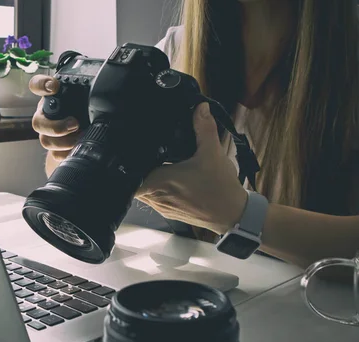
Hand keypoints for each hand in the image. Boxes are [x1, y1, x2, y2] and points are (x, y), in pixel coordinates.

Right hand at [29, 75, 80, 161]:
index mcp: (52, 97)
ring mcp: (48, 133)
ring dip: (64, 142)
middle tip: (75, 124)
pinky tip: (79, 147)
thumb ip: (86, 92)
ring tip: (81, 137)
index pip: (37, 85)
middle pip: (38, 122)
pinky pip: (55, 154)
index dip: (41, 85)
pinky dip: (68, 153)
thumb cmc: (86, 110)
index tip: (53, 86)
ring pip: (46, 141)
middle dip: (56, 126)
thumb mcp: (86, 98)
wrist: (87, 130)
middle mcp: (46, 114)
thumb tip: (101, 87)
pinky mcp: (55, 148)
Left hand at [135, 102, 247, 233]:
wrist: (233, 215)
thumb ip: (203, 129)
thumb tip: (200, 108)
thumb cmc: (220, 189)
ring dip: (148, 178)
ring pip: (143, 191)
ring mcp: (161, 207)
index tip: (130, 154)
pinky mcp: (168, 212)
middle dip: (139, 168)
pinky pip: (154, 198)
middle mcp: (157, 198)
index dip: (126, 167)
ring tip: (159, 165)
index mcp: (161, 182)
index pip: (130, 178)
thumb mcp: (212, 153)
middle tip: (148, 155)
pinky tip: (170, 178)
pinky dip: (157, 188)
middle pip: (134, 182)